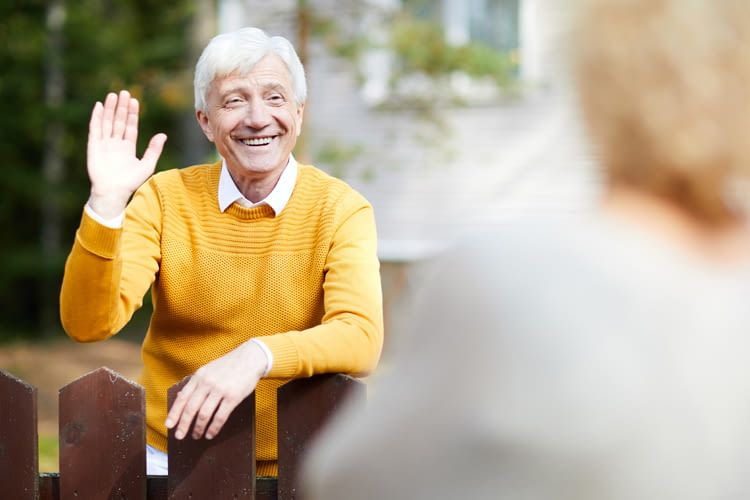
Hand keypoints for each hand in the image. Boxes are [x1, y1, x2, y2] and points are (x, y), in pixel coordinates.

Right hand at [87, 90, 166, 217]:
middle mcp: (115, 144)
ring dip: (111, 109)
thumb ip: (154, 149)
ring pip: (108, 122)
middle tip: (125, 92)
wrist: (114, 192)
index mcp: (127, 148)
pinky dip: (97, 117)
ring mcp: (104, 144)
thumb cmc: (130, 182)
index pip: (130, 126)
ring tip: (114, 95)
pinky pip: (95, 129)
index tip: (135, 101)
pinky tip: (99, 106)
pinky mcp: (94, 146)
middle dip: (122, 107)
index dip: (133, 114)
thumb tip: (163, 134)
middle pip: (119, 121)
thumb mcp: (147, 165)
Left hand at [165, 340, 268, 439]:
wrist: (250, 358)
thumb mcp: (208, 369)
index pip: (183, 397)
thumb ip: (196, 383)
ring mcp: (220, 390)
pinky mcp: (233, 397)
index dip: (174, 413)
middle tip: (179, 436)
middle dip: (183, 425)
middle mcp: (207, 383)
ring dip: (198, 428)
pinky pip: (220, 417)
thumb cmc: (229, 366)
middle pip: (191, 408)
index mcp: (199, 376)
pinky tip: (210, 434)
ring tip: (196, 436)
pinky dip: (213, 428)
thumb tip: (181, 397)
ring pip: (204, 414)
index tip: (169, 425)